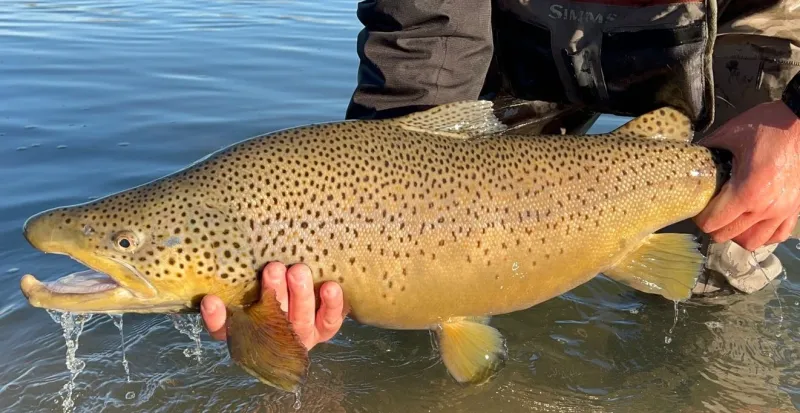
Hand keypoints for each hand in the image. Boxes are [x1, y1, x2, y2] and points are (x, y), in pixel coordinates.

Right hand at [200, 262, 345, 349]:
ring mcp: (301, 334)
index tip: (211, 301)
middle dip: (272, 293)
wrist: (312, 286)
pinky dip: (331, 304)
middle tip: (273, 269)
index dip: (218, 319)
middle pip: (270, 321)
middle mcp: (274, 336)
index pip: (226, 330)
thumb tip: (217, 273)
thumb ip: (240, 277)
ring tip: (298, 271)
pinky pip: (330, 321)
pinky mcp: (325, 328)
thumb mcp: (254, 279)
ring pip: (301, 320)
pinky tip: (329, 286)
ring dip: (300, 295)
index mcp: (248, 327)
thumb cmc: (277, 281)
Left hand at [694, 100, 799, 250]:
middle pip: (726, 235)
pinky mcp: (796, 209)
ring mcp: (783, 210)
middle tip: (709, 209)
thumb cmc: (767, 126)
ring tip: (729, 218)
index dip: (698, 217)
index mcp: (747, 191)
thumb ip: (706, 150)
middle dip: (713, 225)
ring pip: (752, 241)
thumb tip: (688, 160)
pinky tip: (752, 222)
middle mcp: (766, 207)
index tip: (697, 205)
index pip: (711, 223)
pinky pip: (777, 235)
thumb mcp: (729, 135)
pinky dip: (762, 234)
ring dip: (736, 233)